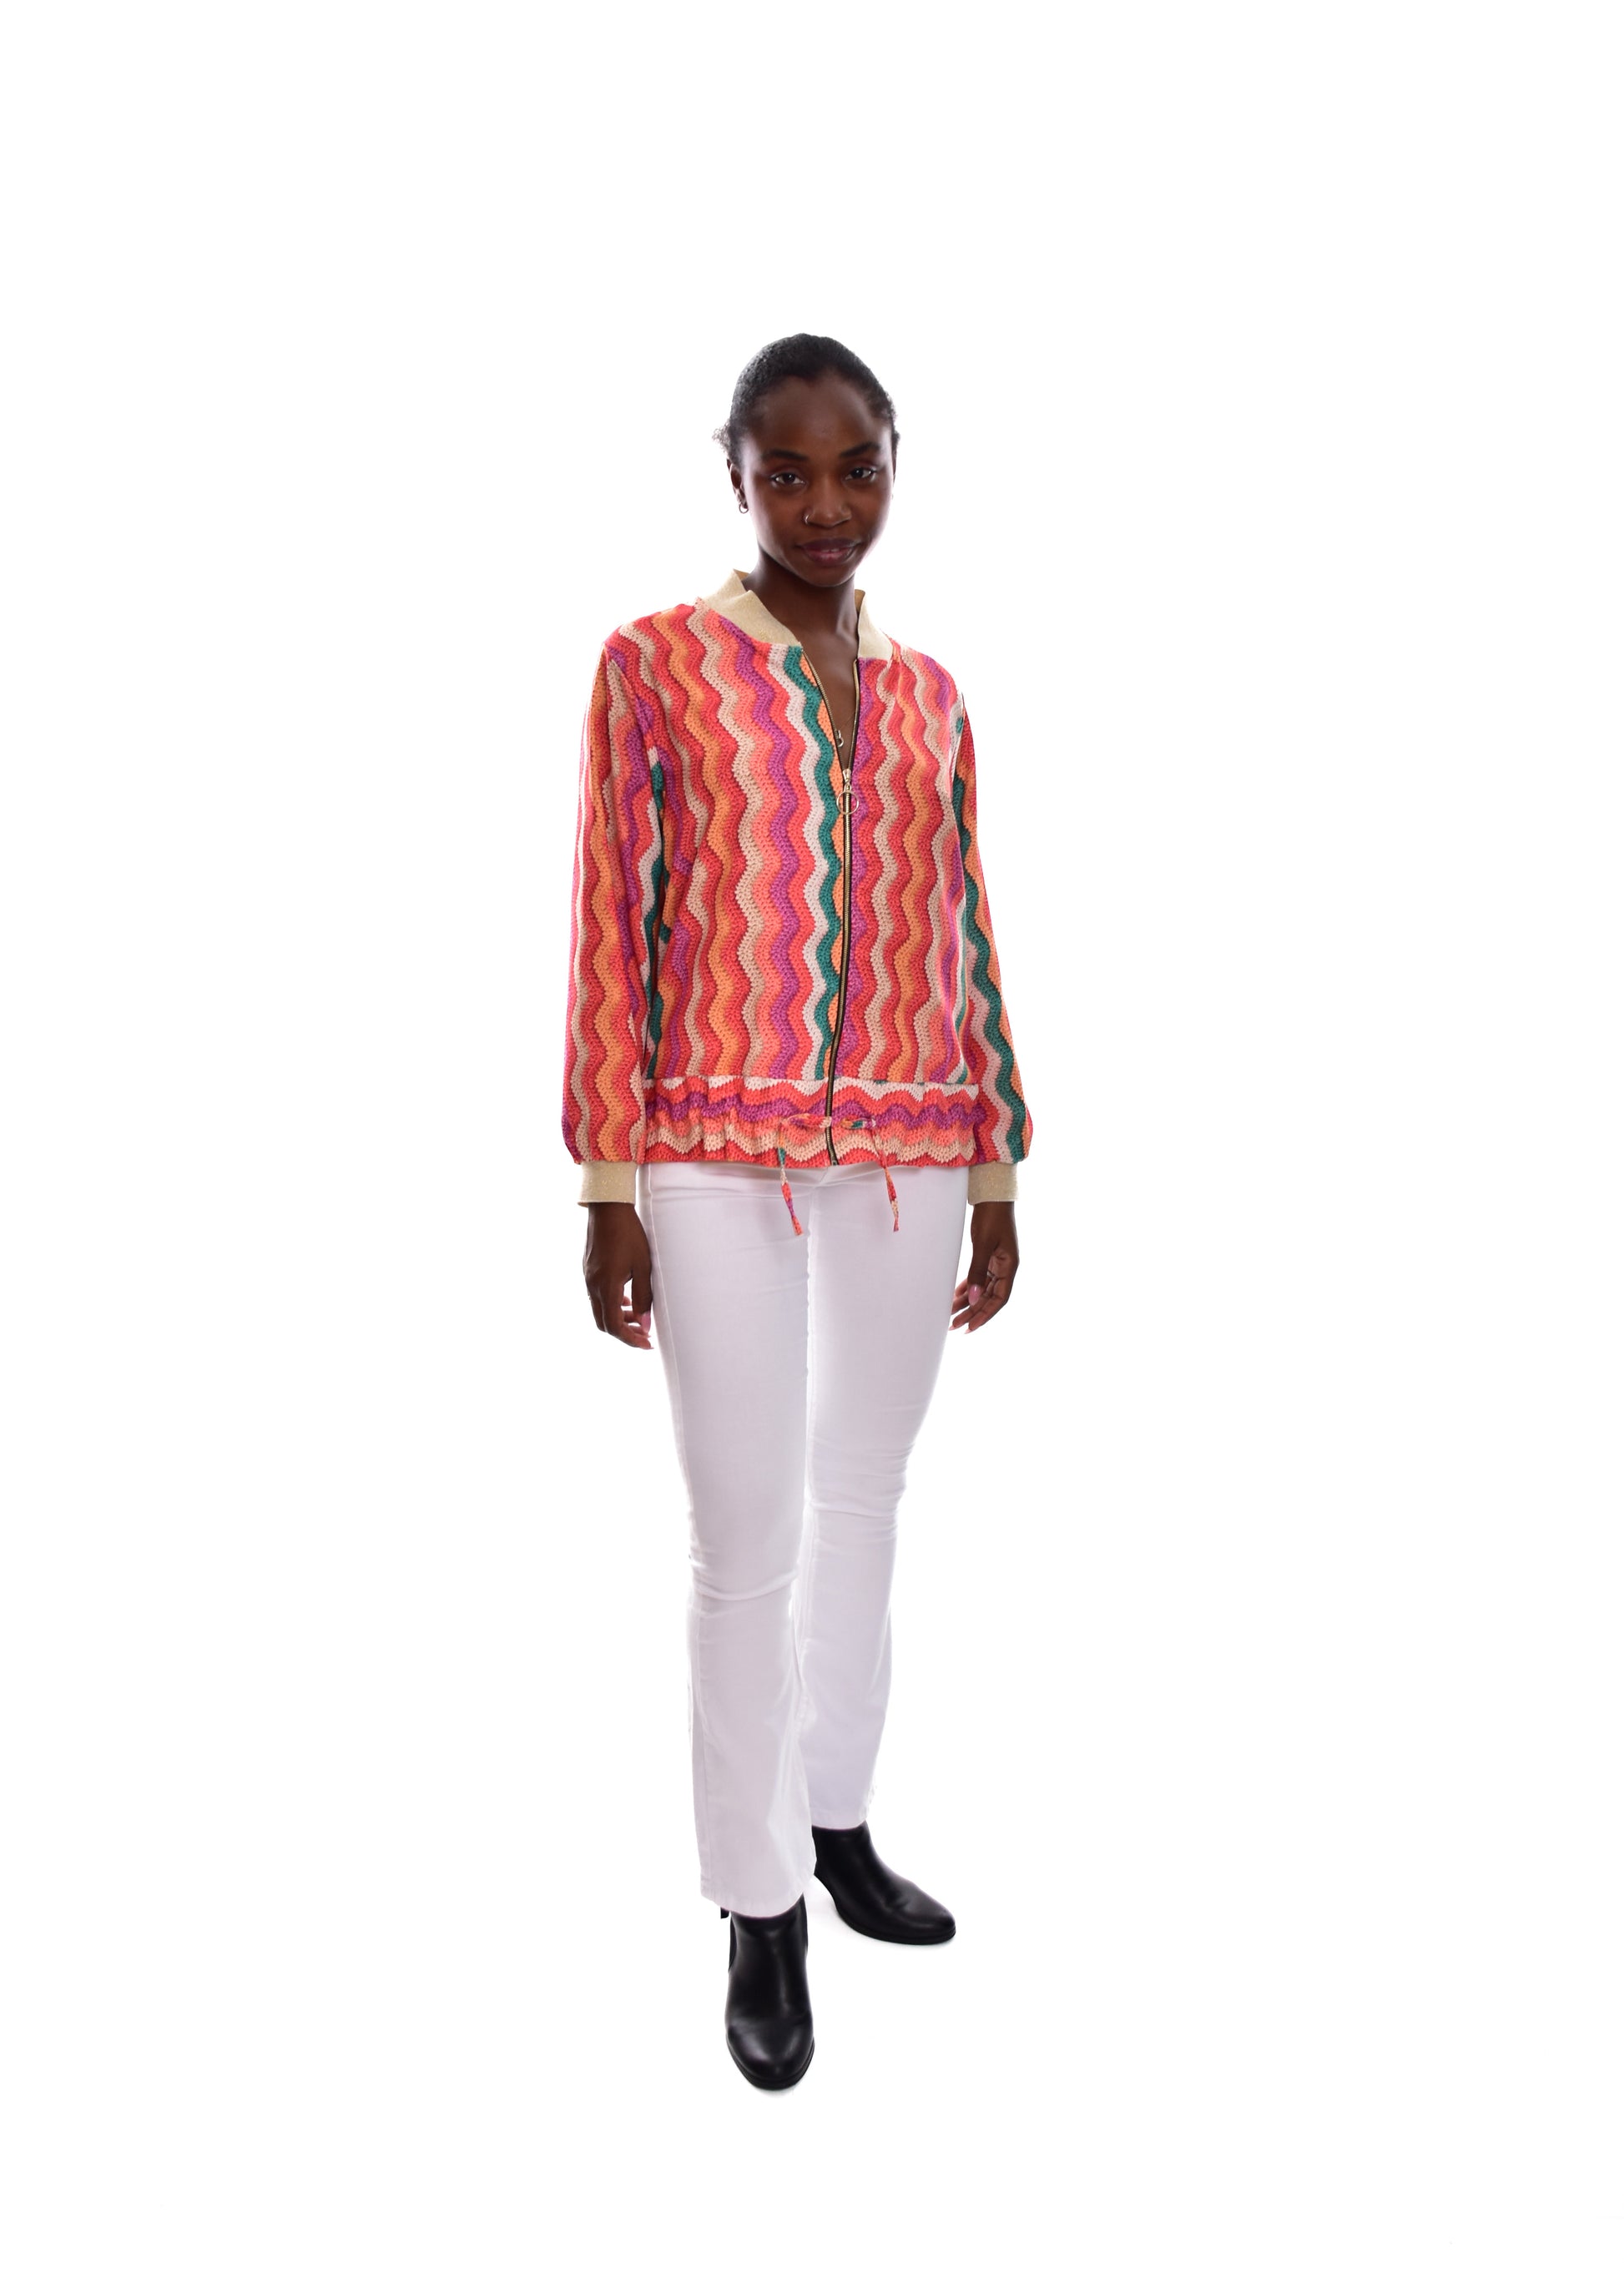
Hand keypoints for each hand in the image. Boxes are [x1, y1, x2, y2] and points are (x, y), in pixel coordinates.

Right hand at [582, 1202, 654, 1349]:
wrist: (608, 1208)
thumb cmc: (630, 1234)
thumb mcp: (644, 1266)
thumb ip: (644, 1297)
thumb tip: (645, 1325)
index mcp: (606, 1286)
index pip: (614, 1326)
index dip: (630, 1339)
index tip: (646, 1343)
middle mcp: (593, 1285)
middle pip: (603, 1323)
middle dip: (624, 1333)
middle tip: (644, 1333)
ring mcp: (587, 1278)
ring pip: (599, 1311)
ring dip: (617, 1318)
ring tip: (637, 1316)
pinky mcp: (587, 1271)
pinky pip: (596, 1297)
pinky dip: (611, 1305)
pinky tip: (626, 1298)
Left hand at [950, 1200, 1018, 1332]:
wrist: (992, 1195)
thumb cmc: (991, 1216)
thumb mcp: (983, 1244)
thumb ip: (977, 1272)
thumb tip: (974, 1299)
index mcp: (1010, 1266)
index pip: (999, 1299)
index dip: (985, 1315)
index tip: (970, 1327)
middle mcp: (1006, 1267)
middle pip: (990, 1297)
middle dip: (973, 1312)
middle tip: (955, 1325)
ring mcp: (998, 1262)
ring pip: (983, 1289)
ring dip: (968, 1302)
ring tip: (951, 1314)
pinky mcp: (989, 1256)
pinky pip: (979, 1278)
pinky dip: (969, 1288)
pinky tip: (956, 1296)